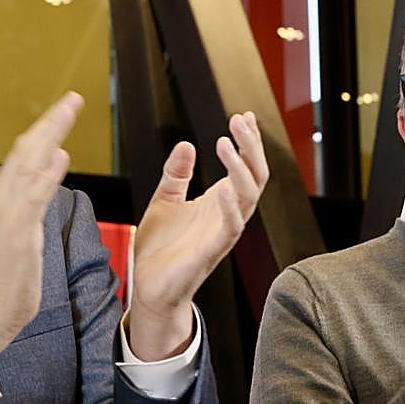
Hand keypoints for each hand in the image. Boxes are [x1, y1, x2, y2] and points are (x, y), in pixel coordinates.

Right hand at [0, 92, 78, 365]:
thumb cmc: (7, 274)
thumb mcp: (25, 227)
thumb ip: (38, 194)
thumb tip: (56, 159)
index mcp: (4, 197)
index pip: (26, 153)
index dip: (46, 127)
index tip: (66, 106)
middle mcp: (2, 199)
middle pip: (27, 150)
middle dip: (51, 122)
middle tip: (73, 98)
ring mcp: (7, 216)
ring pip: (28, 166)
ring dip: (49, 137)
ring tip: (68, 111)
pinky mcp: (16, 235)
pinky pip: (32, 200)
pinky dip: (45, 177)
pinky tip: (60, 157)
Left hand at [128, 111, 268, 360]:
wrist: (149, 288)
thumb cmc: (160, 249)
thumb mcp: (164, 201)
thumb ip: (176, 175)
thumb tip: (186, 144)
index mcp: (218, 202)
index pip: (244, 166)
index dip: (247, 141)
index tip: (243, 115)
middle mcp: (227, 215)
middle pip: (255, 176)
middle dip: (251, 147)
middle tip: (239, 120)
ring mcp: (222, 233)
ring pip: (248, 197)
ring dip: (240, 168)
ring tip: (226, 142)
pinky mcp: (211, 252)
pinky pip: (231, 229)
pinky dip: (231, 209)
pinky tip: (224, 187)